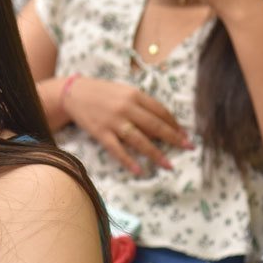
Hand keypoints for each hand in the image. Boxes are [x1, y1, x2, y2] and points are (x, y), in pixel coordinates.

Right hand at [63, 77, 191, 174]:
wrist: (74, 93)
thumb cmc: (103, 93)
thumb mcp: (125, 92)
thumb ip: (142, 105)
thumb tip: (162, 124)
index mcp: (134, 95)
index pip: (160, 111)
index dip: (175, 124)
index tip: (185, 135)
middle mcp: (126, 107)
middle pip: (155, 126)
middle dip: (173, 139)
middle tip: (188, 148)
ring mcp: (113, 121)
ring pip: (139, 140)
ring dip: (156, 154)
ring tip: (169, 165)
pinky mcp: (101, 133)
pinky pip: (117, 150)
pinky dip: (128, 161)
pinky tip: (139, 170)